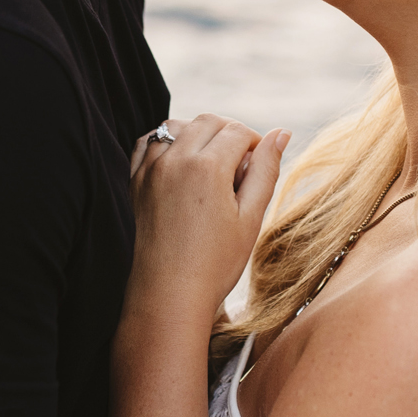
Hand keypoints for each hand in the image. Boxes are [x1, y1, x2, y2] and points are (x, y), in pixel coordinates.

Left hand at [124, 115, 288, 333]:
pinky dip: (167, 143)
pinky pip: (149, 143)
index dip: (256, 144)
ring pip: (176, 126)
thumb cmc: (216, 262)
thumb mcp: (251, 218)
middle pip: (208, 122)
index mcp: (207, 167)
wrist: (169, 295)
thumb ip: (266, 170)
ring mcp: (150, 169)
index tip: (258, 169)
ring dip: (198, 135)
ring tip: (212, 167)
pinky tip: (182, 165)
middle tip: (239, 170)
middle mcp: (175, 160)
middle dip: (229, 135)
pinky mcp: (136, 182)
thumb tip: (281, 132)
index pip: (238, 131)